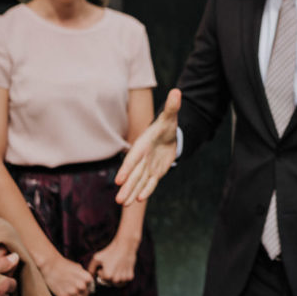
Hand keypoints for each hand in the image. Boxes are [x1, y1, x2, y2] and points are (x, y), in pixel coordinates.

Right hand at [40, 253, 94, 295]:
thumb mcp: (79, 268)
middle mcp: (81, 285)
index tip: (84, 288)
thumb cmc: (64, 265)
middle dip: (83, 295)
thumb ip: (84, 276)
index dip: (88, 288)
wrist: (51, 266)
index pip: (92, 288)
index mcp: (86, 277)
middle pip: (87, 295)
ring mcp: (73, 291)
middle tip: (77, 293)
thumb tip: (88, 283)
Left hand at [87, 237, 137, 286]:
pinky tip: (123, 269)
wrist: (125, 245)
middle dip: (109, 275)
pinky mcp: (130, 276)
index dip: (101, 271)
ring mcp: (124, 278)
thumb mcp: (96, 258)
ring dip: (116, 278)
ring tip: (117, 268)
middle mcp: (116, 279)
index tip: (104, 265)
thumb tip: (89, 277)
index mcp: (107, 276)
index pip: (101, 279)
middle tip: (111, 266)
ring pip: (117, 283)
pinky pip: (125, 281)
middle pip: (109, 282)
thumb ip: (91, 269)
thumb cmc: (110, 251)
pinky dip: (124, 277)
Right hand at [115, 88, 180, 204]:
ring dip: (132, 192)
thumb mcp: (170, 116)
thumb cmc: (166, 125)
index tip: (119, 180)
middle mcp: (143, 158)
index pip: (134, 158)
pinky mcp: (155, 172)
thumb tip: (177, 91)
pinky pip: (150, 183)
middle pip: (134, 174)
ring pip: (139, 181)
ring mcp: (148, 166)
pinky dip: (146, 191)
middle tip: (118, 200)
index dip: (127, 169)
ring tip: (123, 203)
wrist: (170, 134)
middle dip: (127, 187)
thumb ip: (172, 106)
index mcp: (143, 145)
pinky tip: (139, 200)